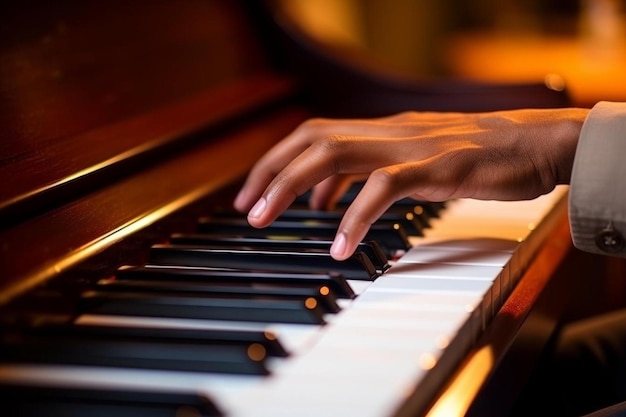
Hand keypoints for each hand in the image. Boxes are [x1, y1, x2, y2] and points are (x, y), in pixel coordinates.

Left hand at [234, 108, 587, 259]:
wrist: (533, 143)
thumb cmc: (476, 156)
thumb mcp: (413, 161)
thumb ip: (370, 173)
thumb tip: (325, 197)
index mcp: (382, 131)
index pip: (314, 134)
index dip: (278, 160)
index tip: (255, 193)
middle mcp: (388, 132)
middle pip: (313, 139)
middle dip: (272, 172)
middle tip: (248, 209)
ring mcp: (410, 146)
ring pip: (336, 153)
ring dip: (294, 186)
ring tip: (268, 219)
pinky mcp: (435, 167)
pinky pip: (383, 188)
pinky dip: (354, 216)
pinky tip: (340, 246)